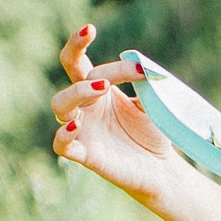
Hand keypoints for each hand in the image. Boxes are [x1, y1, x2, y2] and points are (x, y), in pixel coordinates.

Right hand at [49, 24, 182, 199]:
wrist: (160, 169)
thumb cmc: (152, 133)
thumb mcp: (153, 104)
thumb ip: (146, 85)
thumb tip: (146, 66)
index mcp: (98, 89)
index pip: (86, 62)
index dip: (112, 61)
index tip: (140, 67)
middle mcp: (86, 106)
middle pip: (68, 72)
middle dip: (74, 52)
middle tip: (107, 61)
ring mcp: (83, 129)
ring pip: (59, 105)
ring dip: (78, 91)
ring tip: (102, 87)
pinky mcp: (86, 155)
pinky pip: (61, 145)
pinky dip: (64, 135)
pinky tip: (77, 126)